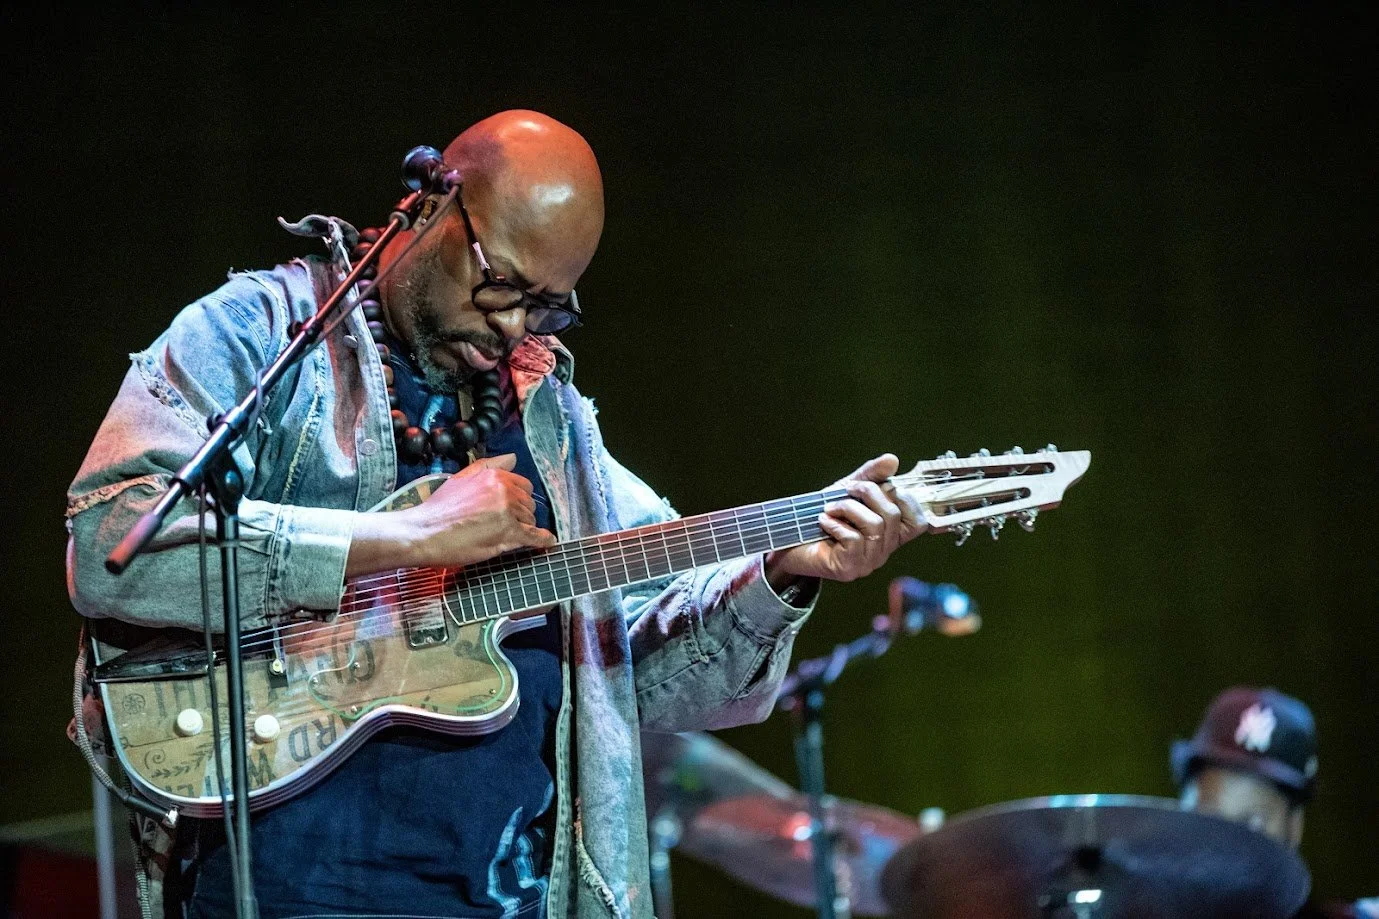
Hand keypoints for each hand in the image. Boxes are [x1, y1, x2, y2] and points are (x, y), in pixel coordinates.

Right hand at [347, 454, 555, 575]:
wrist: (423, 532)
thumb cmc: (438, 508)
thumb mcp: (462, 477)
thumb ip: (490, 466)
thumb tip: (513, 458)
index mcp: (494, 476)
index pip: (523, 485)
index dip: (518, 498)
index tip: (513, 507)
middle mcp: (504, 490)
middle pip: (528, 504)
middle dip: (521, 513)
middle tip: (505, 524)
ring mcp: (508, 512)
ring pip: (530, 520)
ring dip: (524, 527)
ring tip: (508, 534)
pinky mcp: (508, 533)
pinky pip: (534, 536)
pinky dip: (543, 540)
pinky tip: (548, 542)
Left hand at [765, 454, 926, 582]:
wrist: (790, 542)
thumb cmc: (823, 518)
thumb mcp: (847, 492)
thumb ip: (870, 477)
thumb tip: (892, 460)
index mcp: (890, 535)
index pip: (918, 522)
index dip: (904, 498)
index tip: (879, 486)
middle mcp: (884, 551)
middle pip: (893, 516)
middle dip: (869, 493)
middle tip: (845, 489)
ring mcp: (868, 563)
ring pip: (874, 526)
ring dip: (848, 508)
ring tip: (829, 507)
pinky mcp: (849, 569)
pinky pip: (853, 539)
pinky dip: (836, 524)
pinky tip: (823, 522)